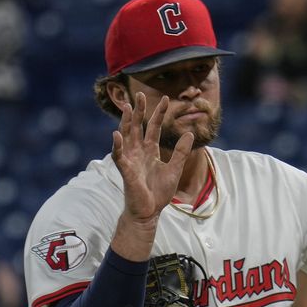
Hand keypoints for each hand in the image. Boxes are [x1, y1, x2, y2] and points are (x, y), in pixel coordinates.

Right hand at [112, 92, 193, 223]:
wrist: (149, 212)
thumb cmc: (159, 193)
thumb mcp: (175, 169)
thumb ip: (181, 152)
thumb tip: (190, 133)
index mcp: (150, 151)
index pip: (154, 127)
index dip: (159, 113)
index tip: (166, 98)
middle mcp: (138, 152)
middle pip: (137, 127)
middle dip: (139, 111)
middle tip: (139, 94)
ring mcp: (130, 160)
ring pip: (126, 136)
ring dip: (126, 122)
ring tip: (127, 107)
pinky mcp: (125, 171)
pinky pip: (119, 156)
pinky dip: (117, 145)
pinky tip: (117, 134)